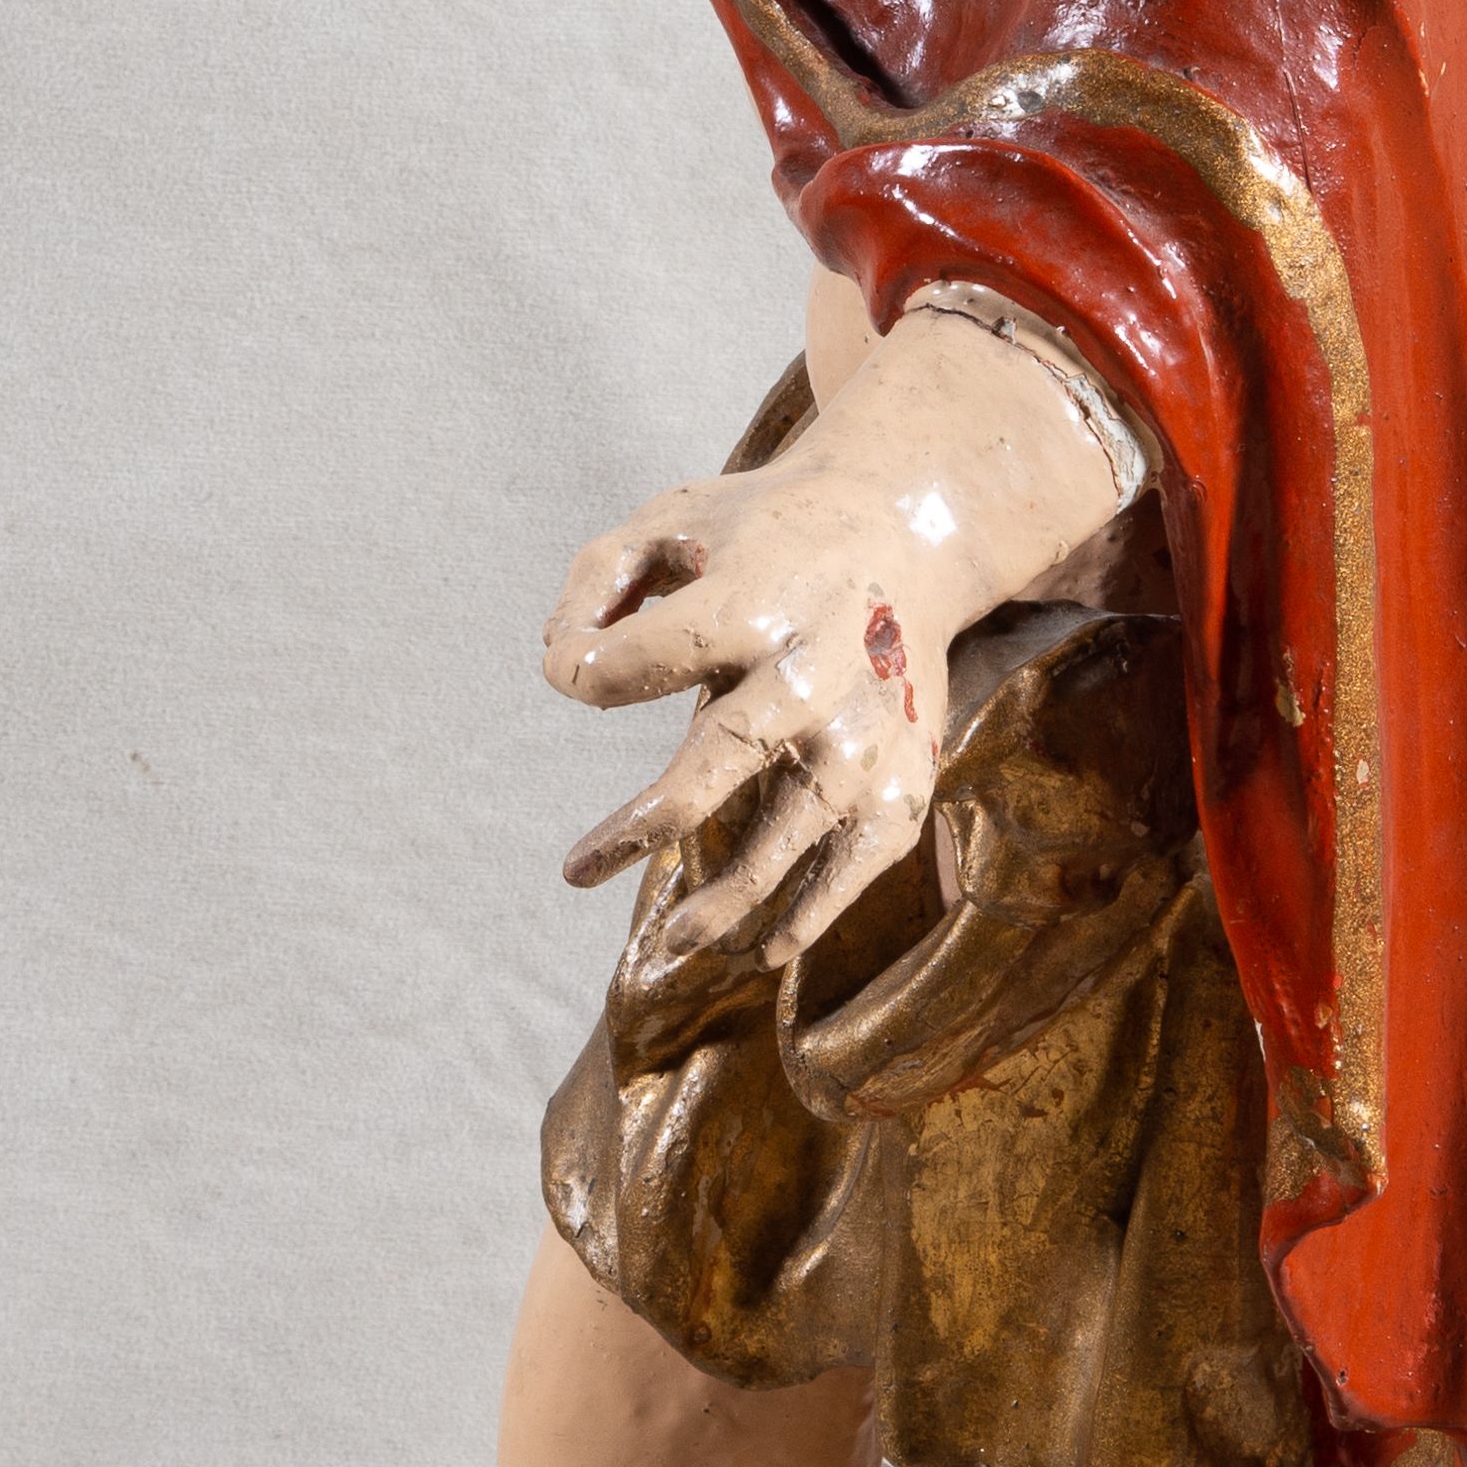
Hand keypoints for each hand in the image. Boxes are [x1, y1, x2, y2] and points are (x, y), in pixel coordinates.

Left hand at [543, 301, 1133, 997]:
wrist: (909, 528)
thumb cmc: (768, 533)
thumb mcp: (675, 517)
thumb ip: (599, 577)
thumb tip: (558, 661)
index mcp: (749, 602)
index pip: (634, 664)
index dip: (581, 673)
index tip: (573, 674)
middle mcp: (811, 672)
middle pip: (717, 761)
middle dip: (643, 825)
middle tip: (577, 870)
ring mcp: (865, 732)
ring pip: (790, 834)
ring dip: (726, 900)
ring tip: (674, 943)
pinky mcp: (908, 773)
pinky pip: (858, 862)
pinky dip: (814, 913)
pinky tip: (765, 948)